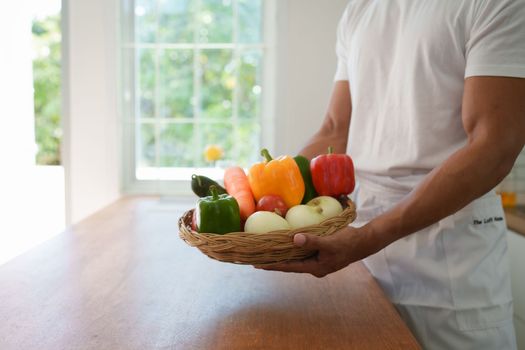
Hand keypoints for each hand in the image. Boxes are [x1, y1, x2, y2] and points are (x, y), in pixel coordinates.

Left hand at [254, 226, 375, 277]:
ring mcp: (317, 260)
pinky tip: (286, 242)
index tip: (257, 264)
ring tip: (267, 250)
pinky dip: (293, 247)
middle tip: (256, 257)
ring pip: (296, 257)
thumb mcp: (329, 242)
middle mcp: (314, 266)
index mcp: (315, 267)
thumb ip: (312, 241)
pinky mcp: (320, 253)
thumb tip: (294, 239)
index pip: (288, 267)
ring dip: (283, 253)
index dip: (272, 265)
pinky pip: (303, 251)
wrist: (364, 242)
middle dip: (274, 260)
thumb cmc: (348, 243)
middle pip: (290, 263)